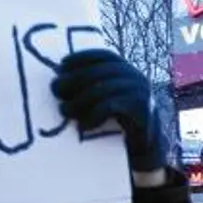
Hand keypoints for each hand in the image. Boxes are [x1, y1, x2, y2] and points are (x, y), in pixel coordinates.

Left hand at [50, 49, 169, 174]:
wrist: (146, 146)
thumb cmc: (120, 122)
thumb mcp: (106, 99)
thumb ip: (91, 87)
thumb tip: (58, 82)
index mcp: (128, 70)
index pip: (104, 56)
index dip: (82, 58)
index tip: (61, 66)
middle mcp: (136, 76)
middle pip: (99, 72)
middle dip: (74, 79)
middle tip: (55, 89)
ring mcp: (141, 92)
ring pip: (102, 89)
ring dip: (79, 101)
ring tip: (64, 110)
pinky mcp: (142, 109)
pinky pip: (110, 107)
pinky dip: (93, 116)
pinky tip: (83, 125)